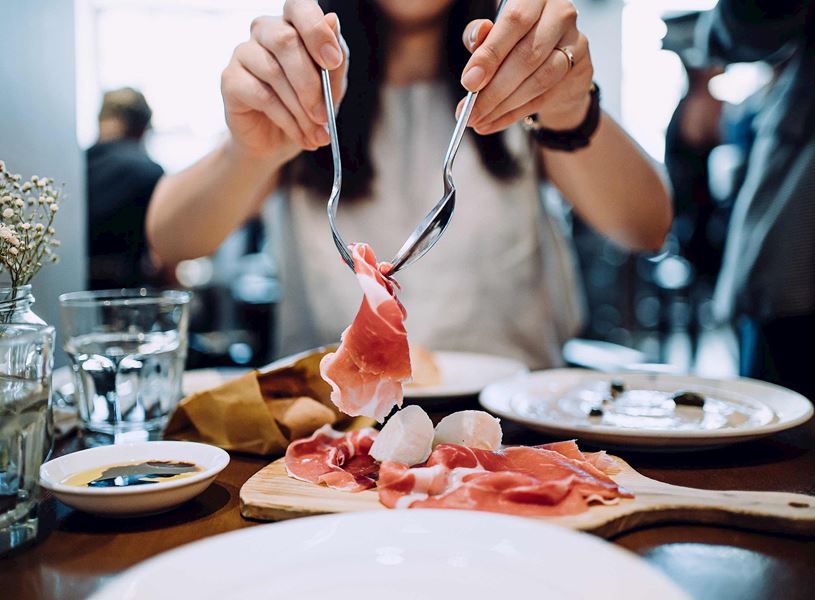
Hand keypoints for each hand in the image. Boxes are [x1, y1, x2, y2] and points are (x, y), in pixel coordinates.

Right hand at [220, 0, 348, 157]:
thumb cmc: (306, 109)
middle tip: (324, 116)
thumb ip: (335, 57)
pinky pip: (261, 95)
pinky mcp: (230, 79)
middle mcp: (264, 31)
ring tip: (316, 135)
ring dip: (301, 110)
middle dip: (311, 84)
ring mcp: (244, 52)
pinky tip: (299, 135)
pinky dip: (286, 119)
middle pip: (286, 41)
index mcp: (292, 25)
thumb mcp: (331, 87)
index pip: (300, 7)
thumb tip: (332, 19)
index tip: (332, 61)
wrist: (277, 144)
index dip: (316, 30)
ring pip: (274, 72)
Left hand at [458, 0, 592, 134]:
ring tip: (479, 119)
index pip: (514, 22)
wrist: (554, 63)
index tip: (469, 82)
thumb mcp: (494, 36)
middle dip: (494, 88)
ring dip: (504, 105)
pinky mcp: (582, 69)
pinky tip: (492, 122)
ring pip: (539, 79)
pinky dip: (514, 114)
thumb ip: (481, 37)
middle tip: (470, 110)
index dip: (490, 54)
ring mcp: (576, 41)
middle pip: (527, 55)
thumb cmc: (516, 43)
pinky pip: (544, 97)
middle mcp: (560, 13)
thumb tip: (476, 38)